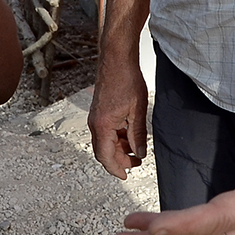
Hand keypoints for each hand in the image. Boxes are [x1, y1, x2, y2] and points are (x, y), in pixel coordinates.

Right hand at [88, 56, 150, 178]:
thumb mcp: (137, 111)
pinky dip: (117, 137)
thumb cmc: (126, 79)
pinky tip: (130, 135)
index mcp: (102, 125)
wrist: (117, 58)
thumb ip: (138, 135)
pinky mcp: (99, 111)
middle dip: (119, 160)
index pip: (105, 156)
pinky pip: (106, 131)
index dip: (116, 168)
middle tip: (136, 163)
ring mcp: (95, 117)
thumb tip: (139, 153)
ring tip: (136, 149)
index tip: (125, 176)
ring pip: (105, 141)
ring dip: (119, 148)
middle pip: (103, 151)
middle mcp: (95, 123)